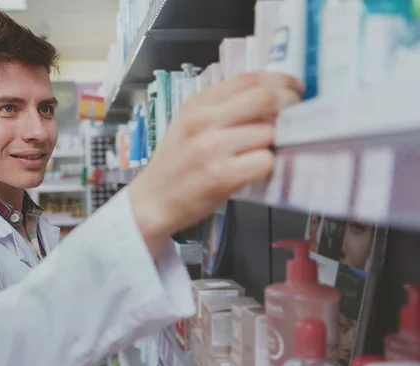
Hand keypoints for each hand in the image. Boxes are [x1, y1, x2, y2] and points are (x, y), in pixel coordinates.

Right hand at [129, 72, 303, 256]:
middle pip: (264, 98)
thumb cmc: (175, 165)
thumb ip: (221, 107)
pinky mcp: (222, 176)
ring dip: (276, 142)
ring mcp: (212, 148)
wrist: (153, 201)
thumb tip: (268, 96)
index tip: (294, 88)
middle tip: (298, 114)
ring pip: (269, 132)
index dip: (280, 80)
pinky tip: (255, 169)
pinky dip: (267, 166)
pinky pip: (264, 161)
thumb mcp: (188, 124)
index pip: (248, 79)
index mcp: (197, 105)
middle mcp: (203, 122)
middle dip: (289, 104)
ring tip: (264, 151)